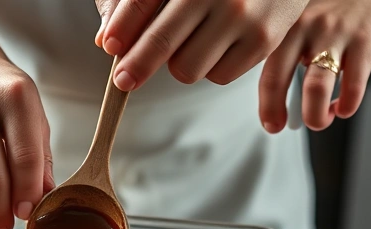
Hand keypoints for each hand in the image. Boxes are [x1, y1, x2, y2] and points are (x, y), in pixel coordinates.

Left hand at [93, 0, 307, 89]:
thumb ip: (139, 1)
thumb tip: (108, 39)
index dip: (123, 26)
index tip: (110, 46)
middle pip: (162, 41)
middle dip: (137, 64)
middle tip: (124, 79)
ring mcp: (242, 17)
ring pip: (186, 68)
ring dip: (178, 64)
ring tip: (188, 44)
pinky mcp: (263, 42)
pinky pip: (218, 76)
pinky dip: (210, 68)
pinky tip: (217, 46)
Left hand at [259, 0, 370, 131]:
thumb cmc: (331, 15)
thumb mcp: (300, 24)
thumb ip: (285, 56)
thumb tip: (273, 102)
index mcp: (288, 29)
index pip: (267, 73)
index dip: (266, 105)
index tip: (269, 123)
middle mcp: (307, 29)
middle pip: (281, 79)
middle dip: (276, 111)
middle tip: (280, 127)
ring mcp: (336, 36)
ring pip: (317, 88)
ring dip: (315, 115)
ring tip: (318, 121)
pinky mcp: (365, 42)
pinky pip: (353, 86)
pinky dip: (347, 106)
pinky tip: (343, 108)